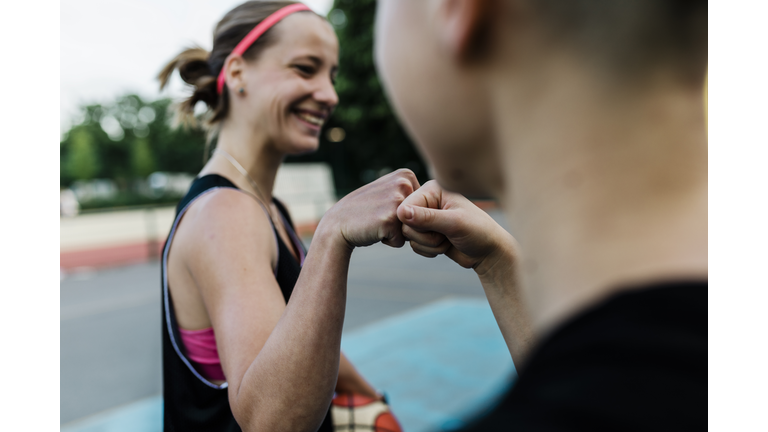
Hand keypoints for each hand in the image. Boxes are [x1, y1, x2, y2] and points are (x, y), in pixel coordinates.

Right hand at [320, 169, 419, 248]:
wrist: (337, 224)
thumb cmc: (365, 211)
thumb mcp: (388, 190)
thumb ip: (408, 190)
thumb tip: (434, 196)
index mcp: (406, 174)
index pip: (423, 205)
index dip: (405, 212)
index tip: (385, 206)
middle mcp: (404, 184)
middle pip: (420, 216)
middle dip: (403, 223)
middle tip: (380, 215)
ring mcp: (398, 201)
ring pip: (412, 229)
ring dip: (397, 232)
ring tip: (378, 222)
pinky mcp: (391, 220)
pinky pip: (401, 241)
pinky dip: (389, 241)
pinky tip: (374, 230)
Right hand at [396, 180, 515, 275]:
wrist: (489, 252)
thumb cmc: (478, 232)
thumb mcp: (454, 223)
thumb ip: (427, 218)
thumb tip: (400, 212)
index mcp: (432, 190)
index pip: (404, 208)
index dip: (416, 224)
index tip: (437, 228)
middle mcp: (427, 201)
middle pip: (405, 225)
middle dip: (426, 237)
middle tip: (445, 235)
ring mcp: (427, 218)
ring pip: (409, 237)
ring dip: (429, 245)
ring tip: (448, 239)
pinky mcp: (427, 233)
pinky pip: (414, 245)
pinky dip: (429, 250)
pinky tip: (445, 245)